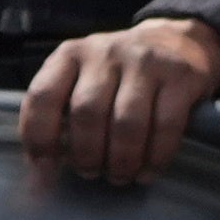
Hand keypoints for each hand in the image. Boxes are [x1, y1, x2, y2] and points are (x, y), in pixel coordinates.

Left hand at [28, 14, 219, 192]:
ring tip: (119, 176)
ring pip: (126, 122)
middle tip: (90, 173)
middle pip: (87, 112)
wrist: (181, 43)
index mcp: (71, 55)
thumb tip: (43, 169)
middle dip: (86, 154)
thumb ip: (62, 110)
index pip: (43, 96)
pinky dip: (155, 157)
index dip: (39, 137)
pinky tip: (148, 171)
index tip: (44, 169)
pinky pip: (166, 126)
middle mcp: (105, 53)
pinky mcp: (181, 77)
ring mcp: (145, 63)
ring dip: (121, 160)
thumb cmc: (122, 73)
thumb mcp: (85, 76)